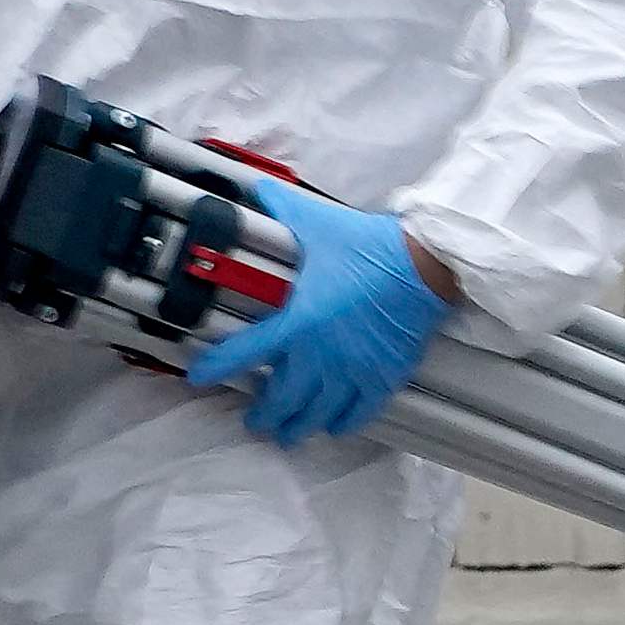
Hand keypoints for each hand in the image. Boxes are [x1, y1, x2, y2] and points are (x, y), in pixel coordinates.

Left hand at [190, 178, 450, 445]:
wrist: (425, 265)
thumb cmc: (369, 247)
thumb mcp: (319, 224)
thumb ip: (285, 211)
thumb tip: (260, 189)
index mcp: (298, 321)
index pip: (244, 352)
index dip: (216, 367)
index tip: (198, 377)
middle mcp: (320, 354)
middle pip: (282, 399)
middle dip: (265, 414)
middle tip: (255, 420)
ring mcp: (353, 370)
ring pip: (317, 414)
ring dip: (298, 427)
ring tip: (287, 434)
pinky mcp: (383, 377)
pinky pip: (359, 413)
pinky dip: (344, 423)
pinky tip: (335, 428)